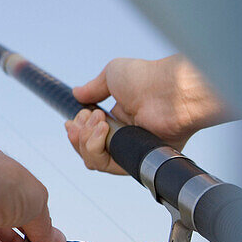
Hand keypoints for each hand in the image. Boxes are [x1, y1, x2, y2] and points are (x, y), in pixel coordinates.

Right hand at [65, 55, 232, 174]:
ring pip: (95, 161)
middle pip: (88, 151)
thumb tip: (75, 93)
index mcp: (119, 119)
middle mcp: (125, 136)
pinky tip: (103, 128)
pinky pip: (109, 165)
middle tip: (84, 118)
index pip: (89, 136)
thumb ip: (92, 88)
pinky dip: (97, 148)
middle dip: (78, 136)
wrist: (169, 88)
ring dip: (86, 141)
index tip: (72, 121)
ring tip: (98, 120)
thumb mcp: (111, 76)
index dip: (77, 132)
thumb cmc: (147, 77)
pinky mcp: (137, 159)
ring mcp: (131, 148)